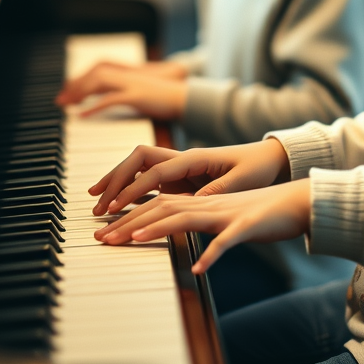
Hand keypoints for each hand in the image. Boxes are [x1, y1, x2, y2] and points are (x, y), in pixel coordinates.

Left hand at [55, 64, 188, 119]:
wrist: (189, 99)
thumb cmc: (167, 100)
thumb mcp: (143, 94)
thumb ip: (127, 94)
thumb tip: (113, 100)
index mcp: (129, 73)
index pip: (98, 68)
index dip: (81, 77)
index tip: (68, 90)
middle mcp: (128, 74)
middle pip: (94, 72)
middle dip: (75, 84)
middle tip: (60, 100)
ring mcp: (133, 83)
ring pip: (98, 81)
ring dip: (79, 92)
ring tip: (66, 104)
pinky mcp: (138, 96)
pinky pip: (110, 99)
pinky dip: (93, 107)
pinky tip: (81, 115)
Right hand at [89, 137, 290, 215]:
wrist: (267, 158)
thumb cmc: (256, 168)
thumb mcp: (241, 181)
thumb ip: (217, 190)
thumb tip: (195, 200)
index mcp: (194, 158)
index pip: (154, 171)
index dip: (133, 187)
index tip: (115, 205)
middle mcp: (181, 159)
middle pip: (137, 160)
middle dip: (114, 178)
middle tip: (97, 202)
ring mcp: (178, 167)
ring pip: (137, 167)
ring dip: (117, 180)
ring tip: (96, 199)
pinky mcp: (179, 177)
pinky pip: (146, 179)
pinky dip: (129, 188)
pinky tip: (117, 201)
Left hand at [94, 178, 311, 273]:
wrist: (298, 202)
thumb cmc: (260, 213)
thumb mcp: (224, 217)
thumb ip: (199, 222)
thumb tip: (175, 232)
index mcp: (202, 202)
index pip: (157, 204)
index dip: (130, 216)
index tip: (106, 231)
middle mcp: (209, 204)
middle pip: (162, 207)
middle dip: (130, 222)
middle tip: (103, 238)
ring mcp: (228, 213)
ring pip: (186, 217)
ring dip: (157, 229)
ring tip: (132, 242)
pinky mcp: (248, 227)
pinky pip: (227, 241)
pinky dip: (211, 253)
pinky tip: (196, 268)